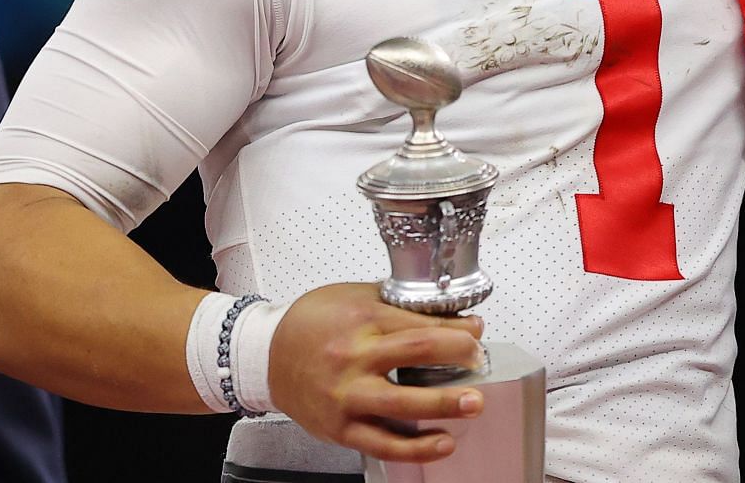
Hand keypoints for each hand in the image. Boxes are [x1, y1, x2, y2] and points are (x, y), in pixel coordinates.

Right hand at [268, 282, 485, 462]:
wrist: (265, 356)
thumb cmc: (310, 323)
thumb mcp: (353, 296)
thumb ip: (396, 302)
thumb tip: (448, 310)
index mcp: (361, 319)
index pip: (421, 321)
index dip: (458, 328)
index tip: (475, 332)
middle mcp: (354, 357)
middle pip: (419, 352)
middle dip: (460, 355)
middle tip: (479, 360)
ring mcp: (347, 396)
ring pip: (404, 404)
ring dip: (445, 404)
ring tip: (474, 403)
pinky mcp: (340, 428)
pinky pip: (383, 443)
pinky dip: (416, 448)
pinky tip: (442, 443)